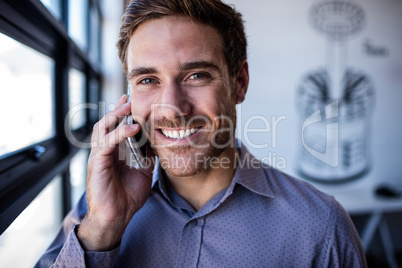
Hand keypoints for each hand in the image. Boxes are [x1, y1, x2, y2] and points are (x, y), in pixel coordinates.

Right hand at [77, 94, 153, 250]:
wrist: (117, 217)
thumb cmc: (127, 197)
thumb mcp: (142, 173)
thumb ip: (146, 158)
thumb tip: (155, 145)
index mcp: (113, 153)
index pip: (115, 128)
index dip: (122, 114)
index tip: (131, 100)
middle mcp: (104, 152)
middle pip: (106, 123)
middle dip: (117, 109)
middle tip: (128, 97)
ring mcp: (99, 157)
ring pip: (103, 128)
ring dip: (116, 115)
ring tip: (128, 105)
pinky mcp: (97, 163)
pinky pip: (107, 143)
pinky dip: (120, 133)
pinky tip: (133, 127)